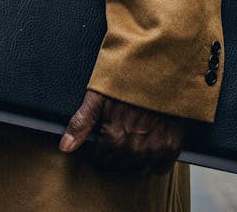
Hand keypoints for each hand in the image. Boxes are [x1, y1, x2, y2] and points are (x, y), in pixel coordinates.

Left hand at [59, 89, 184, 175]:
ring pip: (139, 170)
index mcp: (113, 138)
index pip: (101, 160)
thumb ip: (81, 124)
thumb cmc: (127, 77)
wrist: (159, 67)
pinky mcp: (171, 146)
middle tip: (120, 136)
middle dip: (116, 156)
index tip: (104, 140)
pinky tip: (151, 145)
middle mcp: (134, 149)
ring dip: (134, 161)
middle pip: (119, 167)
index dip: (100, 150)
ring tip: (133, 141)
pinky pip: (160, 167)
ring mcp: (154, 149)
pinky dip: (155, 161)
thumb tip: (65, 147)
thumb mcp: (98, 95)